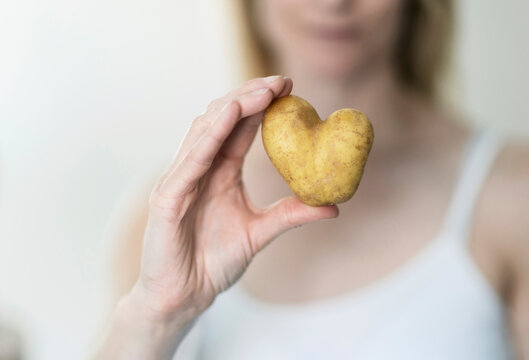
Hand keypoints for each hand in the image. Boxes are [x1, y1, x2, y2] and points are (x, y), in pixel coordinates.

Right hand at [135, 75, 338, 318]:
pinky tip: (229, 115)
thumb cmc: (213, 262)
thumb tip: (333, 206)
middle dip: (250, 95)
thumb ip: (290, 214)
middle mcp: (199, 169)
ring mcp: (180, 180)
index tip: (290, 87)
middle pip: (221, 119)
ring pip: (204, 131)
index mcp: (219, 172)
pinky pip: (189, 161)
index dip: (261, 104)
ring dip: (233, 106)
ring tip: (263, 90)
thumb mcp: (259, 232)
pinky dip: (209, 135)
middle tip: (282, 80)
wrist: (184, 296)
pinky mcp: (166, 198)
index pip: (238, 128)